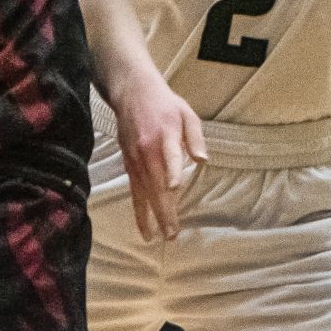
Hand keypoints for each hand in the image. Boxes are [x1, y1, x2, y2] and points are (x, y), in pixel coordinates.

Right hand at [112, 70, 206, 241]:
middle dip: (164, 209)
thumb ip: (195, 137)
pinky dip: (138, 210)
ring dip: (151, 216)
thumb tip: (202, 160)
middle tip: (172, 234)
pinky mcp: (128, 164)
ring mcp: (135, 159)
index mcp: (165, 134)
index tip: (174, 187)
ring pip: (143, 192)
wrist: (132, 92)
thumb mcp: (186, 113)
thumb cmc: (165, 104)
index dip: (171, 170)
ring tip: (158, 237)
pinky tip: (144, 227)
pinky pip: (134, 191)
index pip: (169, 154)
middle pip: (156, 183)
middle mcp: (148, 149)